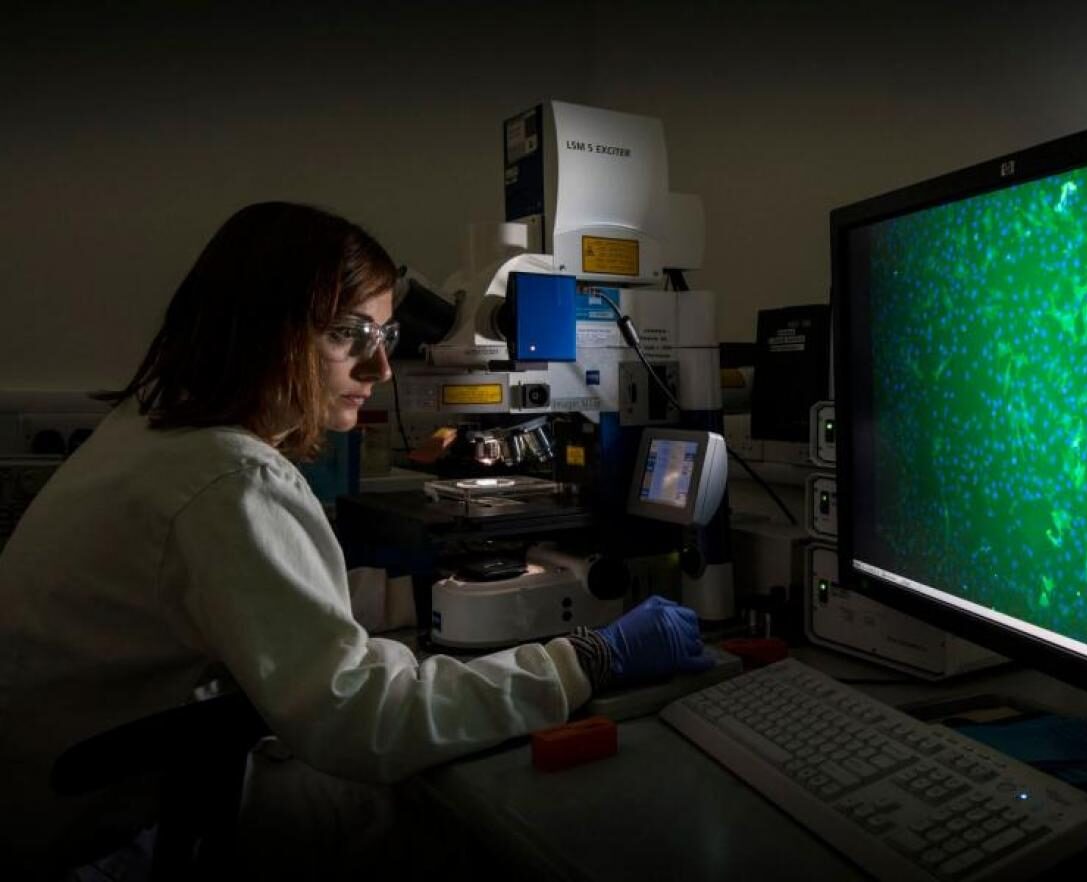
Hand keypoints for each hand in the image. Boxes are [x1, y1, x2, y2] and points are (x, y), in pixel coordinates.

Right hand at [596, 596, 712, 685]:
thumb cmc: (622, 633)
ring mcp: (677, 644)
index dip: (689, 624)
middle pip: (694, 631)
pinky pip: (698, 662)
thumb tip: (677, 606)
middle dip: (691, 636)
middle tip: (685, 642)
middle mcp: (674, 626)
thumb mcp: (642, 608)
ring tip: (690, 652)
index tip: (687, 629)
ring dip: (694, 649)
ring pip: (697, 645)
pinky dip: (705, 663)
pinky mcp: (676, 661)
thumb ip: (662, 603)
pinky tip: (707, 663)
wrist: (612, 652)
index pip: (689, 616)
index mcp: (666, 612)